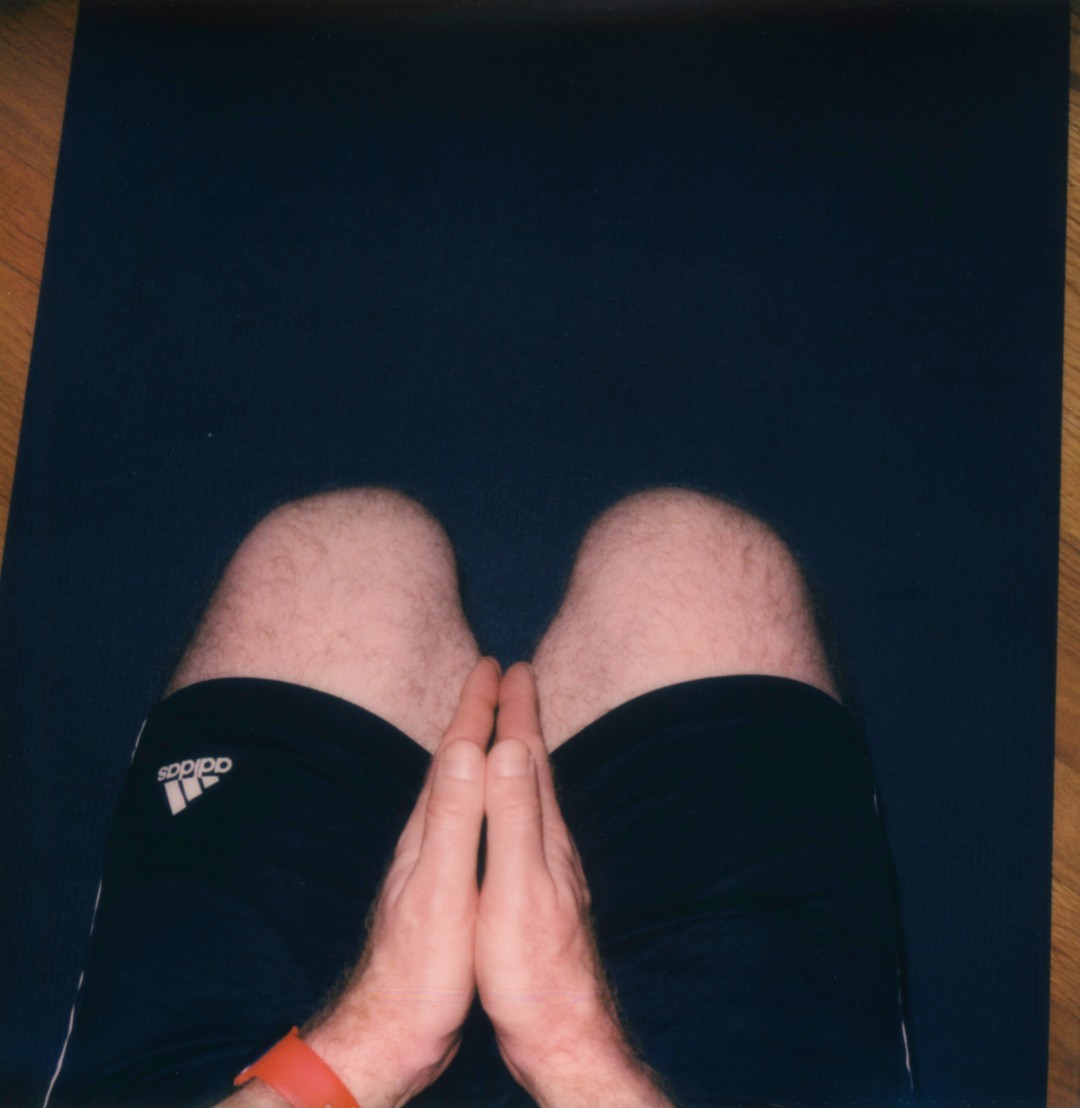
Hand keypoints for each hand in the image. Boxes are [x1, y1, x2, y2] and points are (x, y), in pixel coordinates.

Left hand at [300, 657, 498, 1107]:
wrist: (390, 1029)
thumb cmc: (421, 967)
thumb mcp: (441, 888)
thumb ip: (454, 819)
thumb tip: (465, 749)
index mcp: (430, 829)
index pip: (456, 750)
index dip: (477, 705)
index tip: (496, 663)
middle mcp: (425, 836)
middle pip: (452, 758)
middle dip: (475, 712)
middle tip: (495, 674)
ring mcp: (428, 860)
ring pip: (454, 786)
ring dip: (473, 747)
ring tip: (489, 723)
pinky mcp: (439, 885)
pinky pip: (460, 816)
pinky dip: (473, 790)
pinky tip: (478, 803)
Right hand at [476, 663, 671, 1106]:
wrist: (563, 1035)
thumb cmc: (531, 970)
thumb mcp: (517, 888)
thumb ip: (513, 816)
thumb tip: (510, 746)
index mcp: (541, 835)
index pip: (528, 756)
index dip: (514, 709)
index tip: (506, 664)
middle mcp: (553, 845)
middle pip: (537, 767)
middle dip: (523, 718)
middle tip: (515, 676)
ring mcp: (553, 870)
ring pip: (538, 795)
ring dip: (525, 754)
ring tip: (516, 730)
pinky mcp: (546, 896)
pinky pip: (534, 825)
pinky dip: (524, 797)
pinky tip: (521, 813)